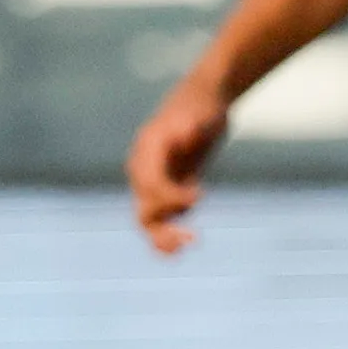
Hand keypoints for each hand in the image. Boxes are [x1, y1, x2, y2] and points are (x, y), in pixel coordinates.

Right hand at [128, 67, 232, 253]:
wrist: (203, 103)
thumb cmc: (203, 107)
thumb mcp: (202, 113)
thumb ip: (193, 124)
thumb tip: (186, 133)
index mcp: (148, 149)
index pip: (150, 182)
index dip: (171, 196)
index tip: (199, 196)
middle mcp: (144, 167)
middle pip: (144, 206)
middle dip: (164, 226)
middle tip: (192, 238)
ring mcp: (152, 180)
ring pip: (148, 218)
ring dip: (162, 237)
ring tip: (186, 245)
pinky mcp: (165, 189)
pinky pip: (159, 218)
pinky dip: (166, 233)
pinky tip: (184, 243)